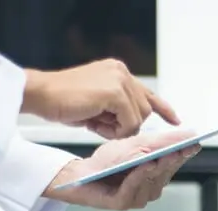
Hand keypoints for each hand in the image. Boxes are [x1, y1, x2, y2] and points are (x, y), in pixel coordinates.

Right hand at [22, 59, 179, 138]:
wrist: (40, 95)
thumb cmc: (63, 102)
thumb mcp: (97, 104)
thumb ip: (117, 109)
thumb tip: (135, 125)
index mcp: (117, 71)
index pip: (147, 92)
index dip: (164, 108)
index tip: (176, 121)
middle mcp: (121, 71)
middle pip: (145, 110)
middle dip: (127, 125)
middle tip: (101, 124)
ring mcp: (119, 80)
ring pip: (139, 118)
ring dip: (120, 129)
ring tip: (95, 122)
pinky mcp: (115, 92)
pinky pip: (130, 122)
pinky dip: (116, 131)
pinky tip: (96, 123)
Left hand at [44, 131, 199, 210]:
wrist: (81, 173)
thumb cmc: (108, 161)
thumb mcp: (135, 145)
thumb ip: (159, 142)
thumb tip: (185, 135)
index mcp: (155, 174)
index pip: (174, 163)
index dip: (184, 154)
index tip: (195, 144)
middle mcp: (149, 188)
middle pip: (164, 174)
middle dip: (171, 161)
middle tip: (179, 149)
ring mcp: (137, 197)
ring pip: (150, 183)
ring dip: (154, 170)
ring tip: (159, 157)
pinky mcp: (121, 203)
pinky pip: (132, 189)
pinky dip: (138, 177)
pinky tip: (143, 166)